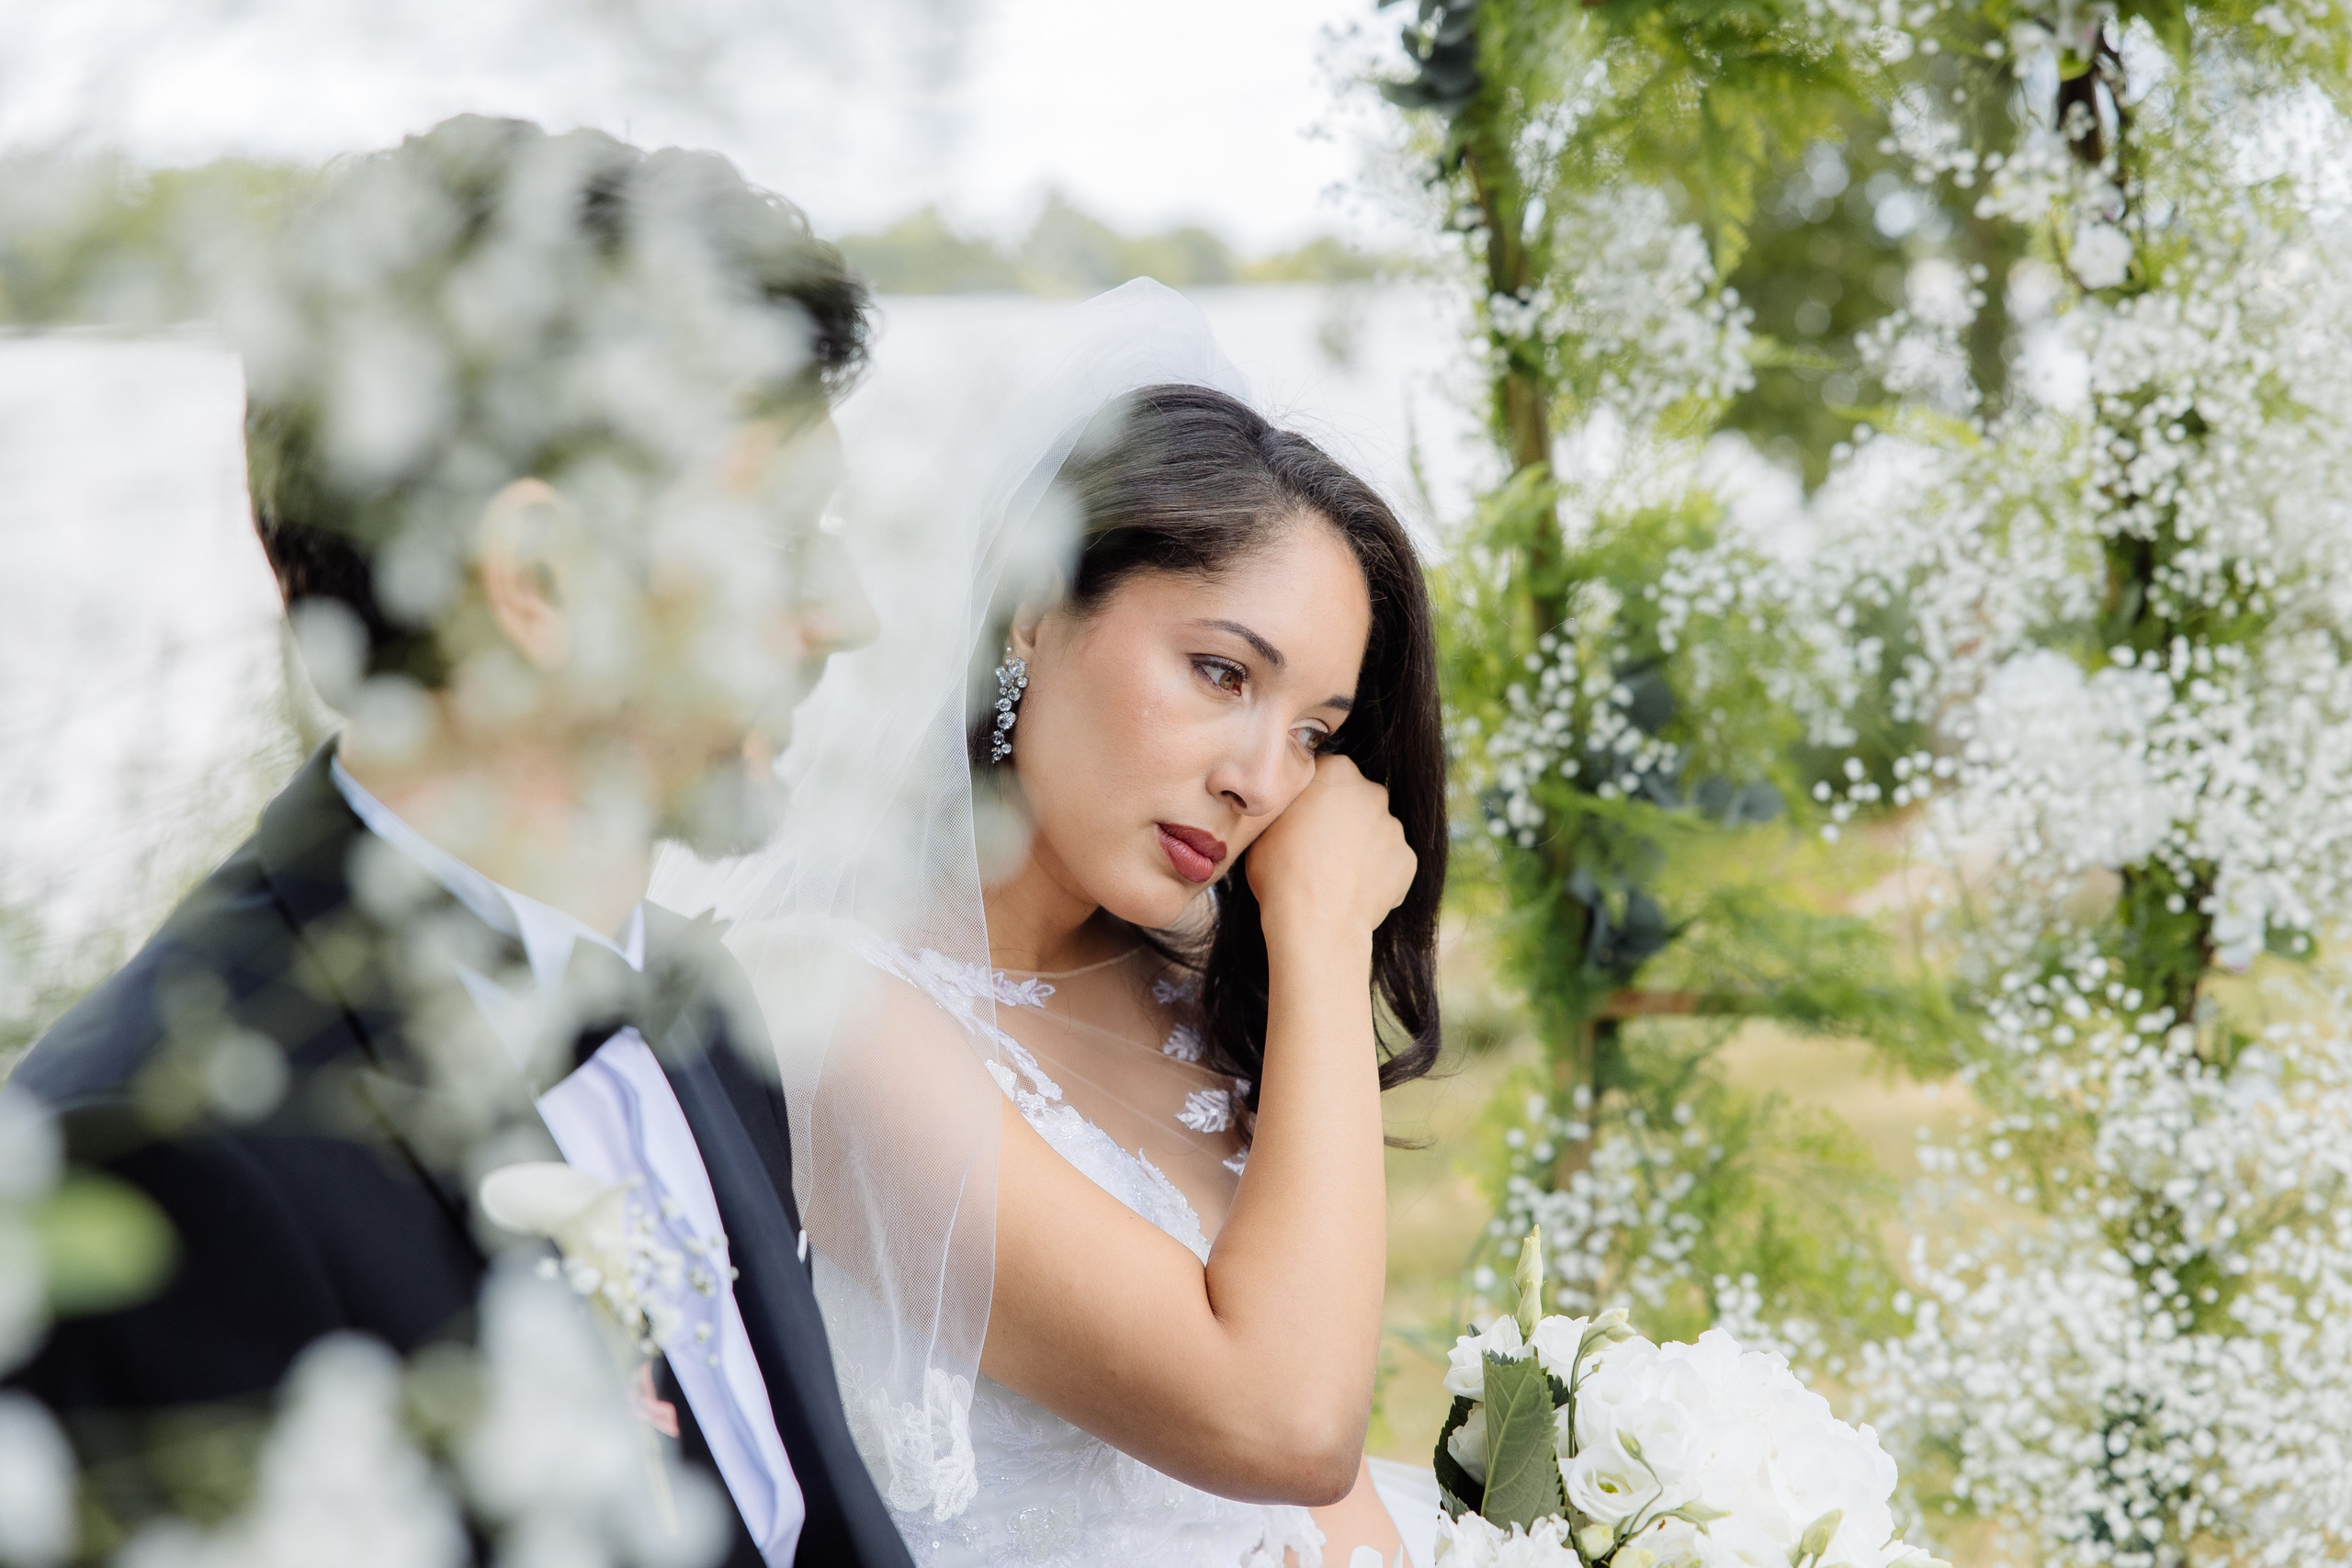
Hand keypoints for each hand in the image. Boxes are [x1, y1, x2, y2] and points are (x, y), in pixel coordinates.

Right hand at [1246, 753, 1415, 949]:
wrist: (1316, 924)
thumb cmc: (1281, 873)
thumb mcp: (1265, 827)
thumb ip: (1287, 806)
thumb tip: (1291, 808)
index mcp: (1337, 772)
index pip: (1326, 774)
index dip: (1312, 798)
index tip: (1301, 820)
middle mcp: (1373, 792)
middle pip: (1356, 800)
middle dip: (1341, 818)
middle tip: (1317, 849)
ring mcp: (1394, 827)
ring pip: (1374, 832)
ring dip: (1359, 847)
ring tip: (1334, 877)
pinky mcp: (1408, 861)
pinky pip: (1390, 862)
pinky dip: (1375, 874)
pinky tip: (1352, 892)